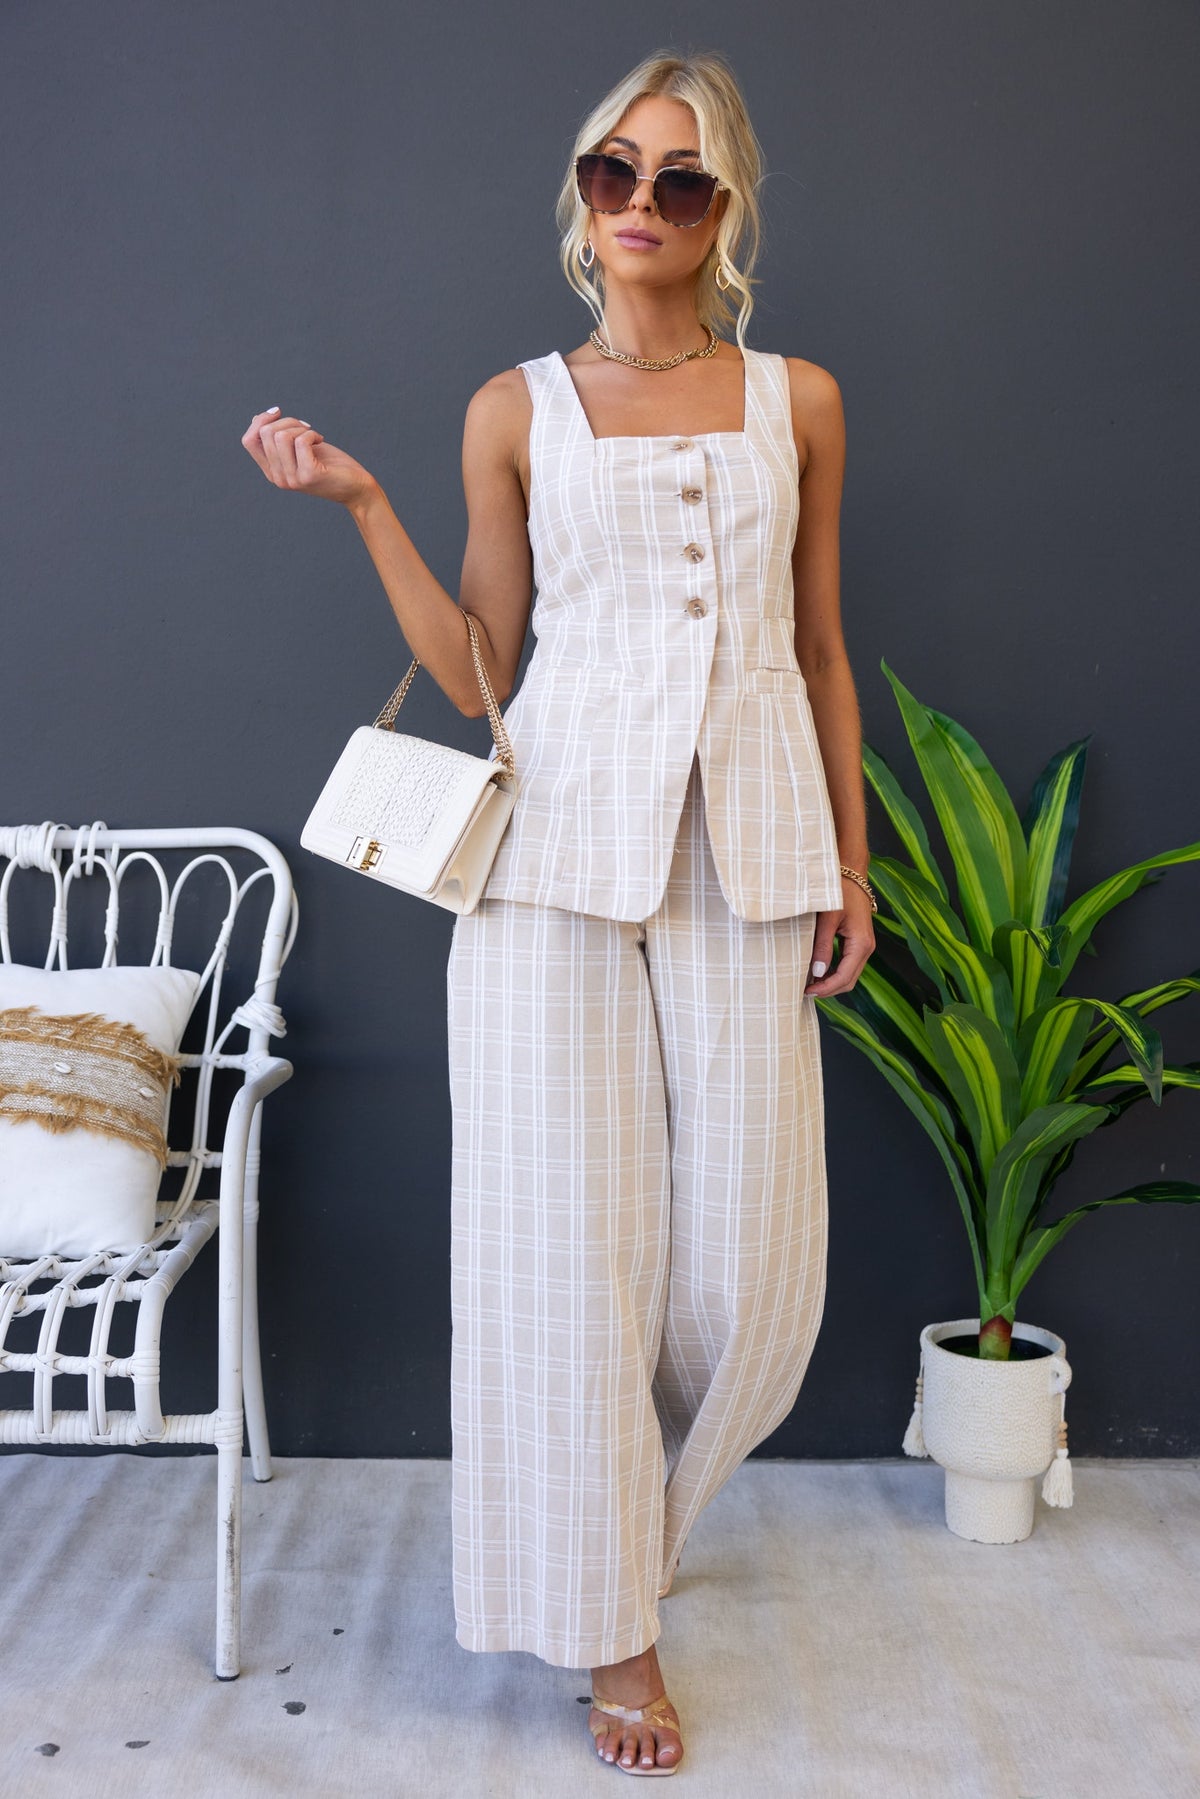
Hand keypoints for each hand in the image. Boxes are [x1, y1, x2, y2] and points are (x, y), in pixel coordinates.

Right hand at [241, 407, 378, 506]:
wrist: (356, 487)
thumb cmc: (330, 464)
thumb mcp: (299, 448)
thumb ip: (278, 438)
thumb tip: (257, 418)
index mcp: (272, 471)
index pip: (248, 441)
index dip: (260, 421)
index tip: (278, 413)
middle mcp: (278, 478)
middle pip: (265, 433)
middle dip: (287, 421)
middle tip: (306, 428)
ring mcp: (292, 479)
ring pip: (281, 436)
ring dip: (299, 427)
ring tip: (314, 436)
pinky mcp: (308, 475)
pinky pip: (301, 441)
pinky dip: (312, 434)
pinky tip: (321, 440)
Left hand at [804, 879, 875, 996]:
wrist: (851, 875)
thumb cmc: (840, 892)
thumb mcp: (827, 919)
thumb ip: (822, 946)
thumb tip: (816, 973)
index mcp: (861, 944)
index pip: (844, 977)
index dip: (825, 988)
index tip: (806, 992)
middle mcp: (867, 948)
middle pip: (848, 981)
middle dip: (828, 989)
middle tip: (805, 992)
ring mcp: (864, 946)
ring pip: (849, 975)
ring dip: (831, 982)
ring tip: (809, 984)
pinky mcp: (858, 942)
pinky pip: (848, 965)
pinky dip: (834, 972)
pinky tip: (818, 971)